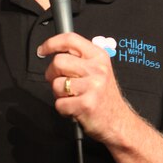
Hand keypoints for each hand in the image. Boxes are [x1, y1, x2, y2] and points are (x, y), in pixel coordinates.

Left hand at [37, 32, 162, 162]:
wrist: (119, 122)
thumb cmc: (104, 98)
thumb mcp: (99, 71)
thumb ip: (80, 59)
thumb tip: (54, 52)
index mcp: (99, 57)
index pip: (71, 39)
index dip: (52, 43)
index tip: (43, 50)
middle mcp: (97, 69)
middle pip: (58, 62)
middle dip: (52, 74)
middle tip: (60, 83)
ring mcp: (93, 86)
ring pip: (56, 84)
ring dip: (59, 95)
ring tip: (72, 98)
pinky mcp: (86, 104)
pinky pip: (59, 104)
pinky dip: (63, 109)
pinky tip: (75, 109)